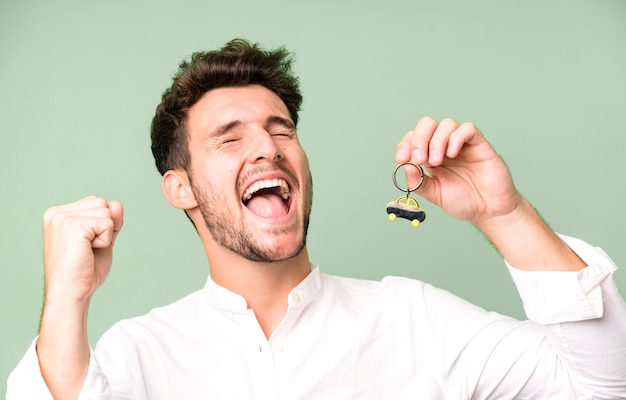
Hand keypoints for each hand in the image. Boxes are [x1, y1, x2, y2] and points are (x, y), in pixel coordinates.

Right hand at [43, 196, 123, 302]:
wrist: (71, 293)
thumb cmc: (84, 271)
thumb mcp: (102, 239)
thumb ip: (110, 221)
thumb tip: (117, 204)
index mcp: (59, 214)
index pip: (96, 203)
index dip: (102, 225)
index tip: (86, 245)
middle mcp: (57, 213)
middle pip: (102, 203)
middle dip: (105, 228)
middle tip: (87, 249)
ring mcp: (62, 218)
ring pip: (106, 211)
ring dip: (105, 235)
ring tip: (86, 251)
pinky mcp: (72, 226)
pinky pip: (107, 223)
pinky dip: (105, 240)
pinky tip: (88, 252)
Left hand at [395, 117, 521, 226]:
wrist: (489, 211)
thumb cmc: (464, 202)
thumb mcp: (435, 194)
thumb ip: (419, 182)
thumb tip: (404, 166)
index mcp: (431, 157)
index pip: (413, 138)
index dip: (405, 145)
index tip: (401, 158)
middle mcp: (445, 147)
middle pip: (427, 124)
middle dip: (419, 139)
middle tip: (419, 159)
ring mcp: (462, 144)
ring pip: (446, 124)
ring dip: (436, 141)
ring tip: (436, 162)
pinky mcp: (479, 144)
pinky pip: (468, 129)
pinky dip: (456, 138)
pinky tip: (452, 154)